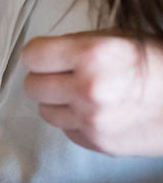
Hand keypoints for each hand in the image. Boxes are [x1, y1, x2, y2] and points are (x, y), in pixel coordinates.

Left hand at [21, 30, 162, 155]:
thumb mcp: (120, 38)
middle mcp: (88, 89)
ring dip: (58, 102)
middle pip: (33, 86)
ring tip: (84, 94)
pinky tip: (98, 112)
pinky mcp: (97, 144)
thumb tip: (42, 57)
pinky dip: (75, 121)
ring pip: (45, 111)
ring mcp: (91, 121)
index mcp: (93, 55)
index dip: (40, 54)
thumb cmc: (158, 63)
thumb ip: (77, 46)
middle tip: (67, 75)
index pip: (32, 55)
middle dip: (47, 78)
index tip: (49, 55)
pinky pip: (66, 129)